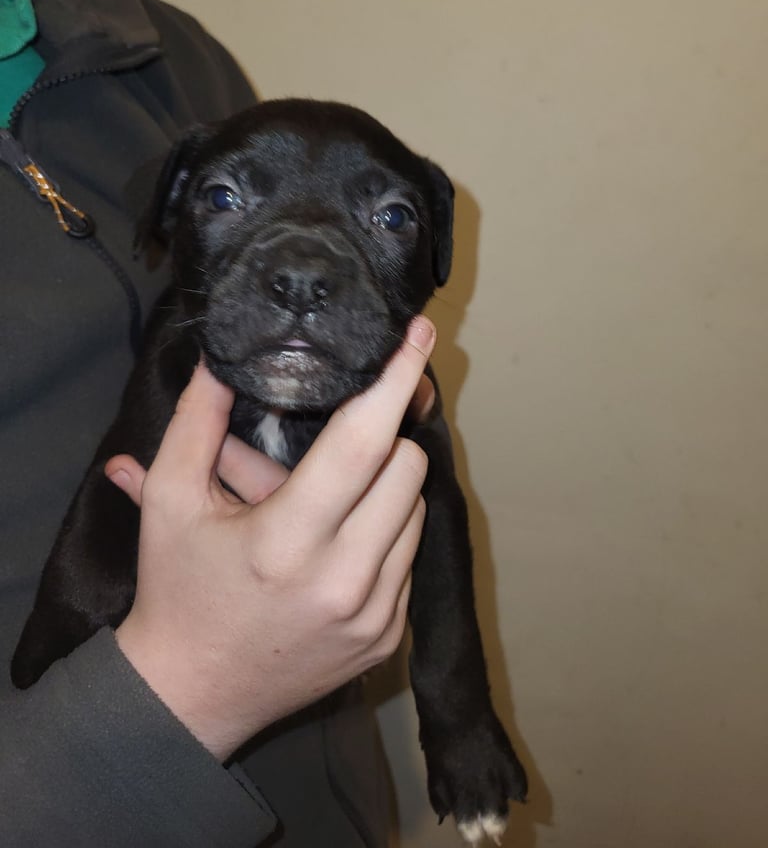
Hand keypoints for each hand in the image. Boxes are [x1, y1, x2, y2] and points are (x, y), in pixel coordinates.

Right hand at [108, 317, 435, 759]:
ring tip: (332, 495)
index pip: (362, 443)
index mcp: (286, 541)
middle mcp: (343, 580)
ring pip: (415, 509)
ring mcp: (375, 614)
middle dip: (384, 435)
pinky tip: (340, 541)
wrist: (190, 694)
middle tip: (347, 432)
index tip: (417, 335)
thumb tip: (220, 358)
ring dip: (386, 486)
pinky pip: (409, 556)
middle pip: (407, 467)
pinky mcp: (390, 637)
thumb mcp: (170, 499)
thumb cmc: (177, 589)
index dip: (395, 381)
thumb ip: (196, 421)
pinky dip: (385, 533)